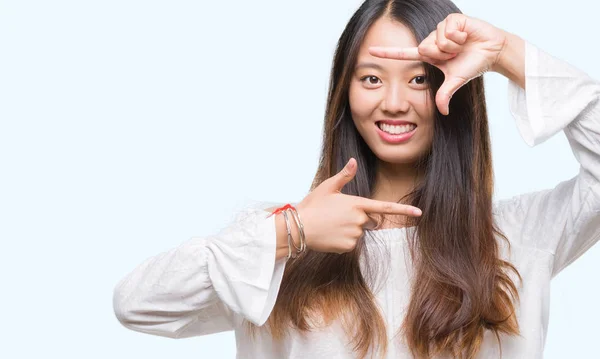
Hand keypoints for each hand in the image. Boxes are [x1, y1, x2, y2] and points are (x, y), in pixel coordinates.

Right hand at [296, 158, 421, 253]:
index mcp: (356, 203)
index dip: (403, 210)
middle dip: (361, 219)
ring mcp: (354, 234)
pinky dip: (342, 240)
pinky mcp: (348, 247)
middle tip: (339, 216)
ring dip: (349, 230)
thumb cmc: (312, 205)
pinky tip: (330, 235)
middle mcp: (359, 219)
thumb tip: (354, 161)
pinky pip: (351, 244)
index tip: (419, 213)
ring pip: (359, 233)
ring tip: (331, 225)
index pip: (384, 207)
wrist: (299, 227)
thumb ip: (344, 175)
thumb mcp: (328, 187)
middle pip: (370, 221)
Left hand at [368, 13, 507, 114]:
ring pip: (436, 39)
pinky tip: (466, 35)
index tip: (370, 51)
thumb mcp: (455, 81)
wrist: (492, 51)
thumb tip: (443, 112)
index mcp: (428, 54)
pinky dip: (459, 36)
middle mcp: (431, 41)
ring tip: (461, 45)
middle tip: (454, 55)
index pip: (403, 54)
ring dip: (451, 46)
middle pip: (424, 48)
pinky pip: (448, 29)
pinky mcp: (452, 19)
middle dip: (441, 55)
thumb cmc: (472, 64)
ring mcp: (441, 29)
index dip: (387, 52)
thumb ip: (445, 94)